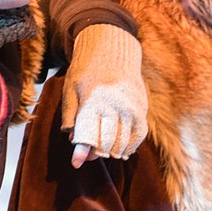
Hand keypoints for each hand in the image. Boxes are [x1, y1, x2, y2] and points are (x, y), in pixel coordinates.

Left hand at [62, 24, 147, 167]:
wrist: (112, 47)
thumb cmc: (86, 69)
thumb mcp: (70, 87)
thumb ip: (70, 114)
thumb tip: (72, 139)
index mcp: (93, 99)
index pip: (89, 133)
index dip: (82, 151)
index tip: (76, 163)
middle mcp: (114, 103)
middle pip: (107, 141)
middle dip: (96, 153)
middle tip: (89, 157)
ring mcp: (131, 105)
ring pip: (124, 140)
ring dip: (113, 152)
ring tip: (104, 153)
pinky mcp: (141, 106)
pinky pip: (140, 133)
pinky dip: (131, 145)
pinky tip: (122, 149)